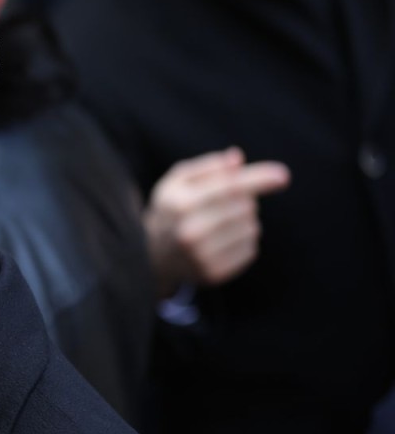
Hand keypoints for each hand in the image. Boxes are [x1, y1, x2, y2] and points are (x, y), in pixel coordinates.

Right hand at [144, 147, 289, 296]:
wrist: (151, 255)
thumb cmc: (171, 210)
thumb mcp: (177, 182)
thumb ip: (207, 167)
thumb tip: (237, 159)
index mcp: (180, 204)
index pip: (230, 187)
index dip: (258, 179)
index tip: (283, 175)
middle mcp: (190, 231)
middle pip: (245, 206)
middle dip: (245, 200)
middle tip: (226, 205)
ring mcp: (201, 256)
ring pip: (252, 228)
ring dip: (245, 221)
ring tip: (222, 224)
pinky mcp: (214, 274)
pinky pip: (251, 250)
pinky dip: (244, 241)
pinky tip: (223, 241)